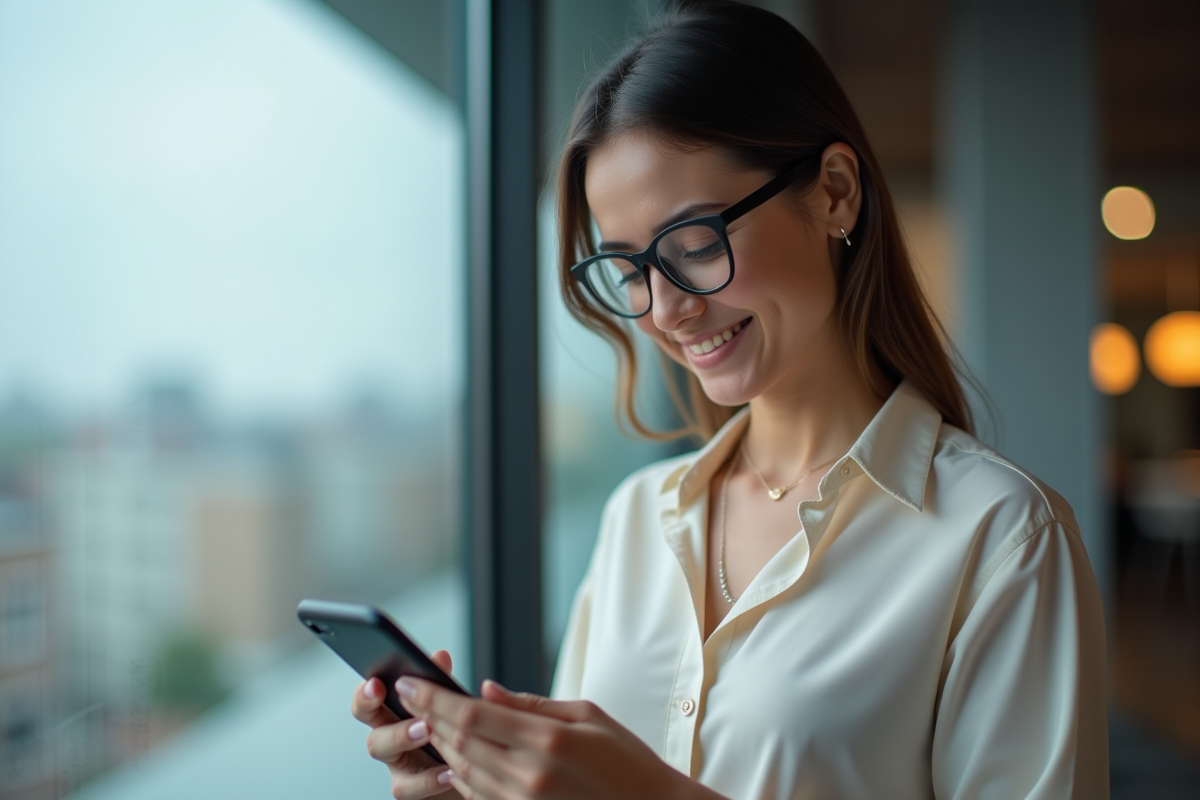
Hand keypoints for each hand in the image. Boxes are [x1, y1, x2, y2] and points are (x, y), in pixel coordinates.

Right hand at [350, 650, 462, 798]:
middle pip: (368, 722)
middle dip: (375, 711)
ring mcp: (397, 764)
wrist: (477, 776)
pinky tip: (449, 771)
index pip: (368, 698)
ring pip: (381, 750)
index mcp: (396, 713)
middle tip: (398, 697)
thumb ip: (441, 684)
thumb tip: (440, 657)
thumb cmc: (457, 737)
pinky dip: (428, 779)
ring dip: (401, 736)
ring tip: (427, 729)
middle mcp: (390, 737)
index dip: (366, 692)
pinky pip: (407, 786)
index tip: (375, 683)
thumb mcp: (451, 707)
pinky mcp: (410, 788)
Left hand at [396, 677, 709, 799]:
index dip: (435, 698)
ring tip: (426, 722)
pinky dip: (460, 775)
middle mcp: (529, 776)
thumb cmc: (626, 759)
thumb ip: (531, 703)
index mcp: (547, 741)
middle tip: (409, 696)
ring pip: (463, 772)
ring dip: (440, 746)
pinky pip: (478, 797)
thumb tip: (486, 689)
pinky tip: (453, 758)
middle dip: (429, 717)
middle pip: (460, 743)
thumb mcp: (587, 714)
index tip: (410, 682)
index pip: (473, 714)